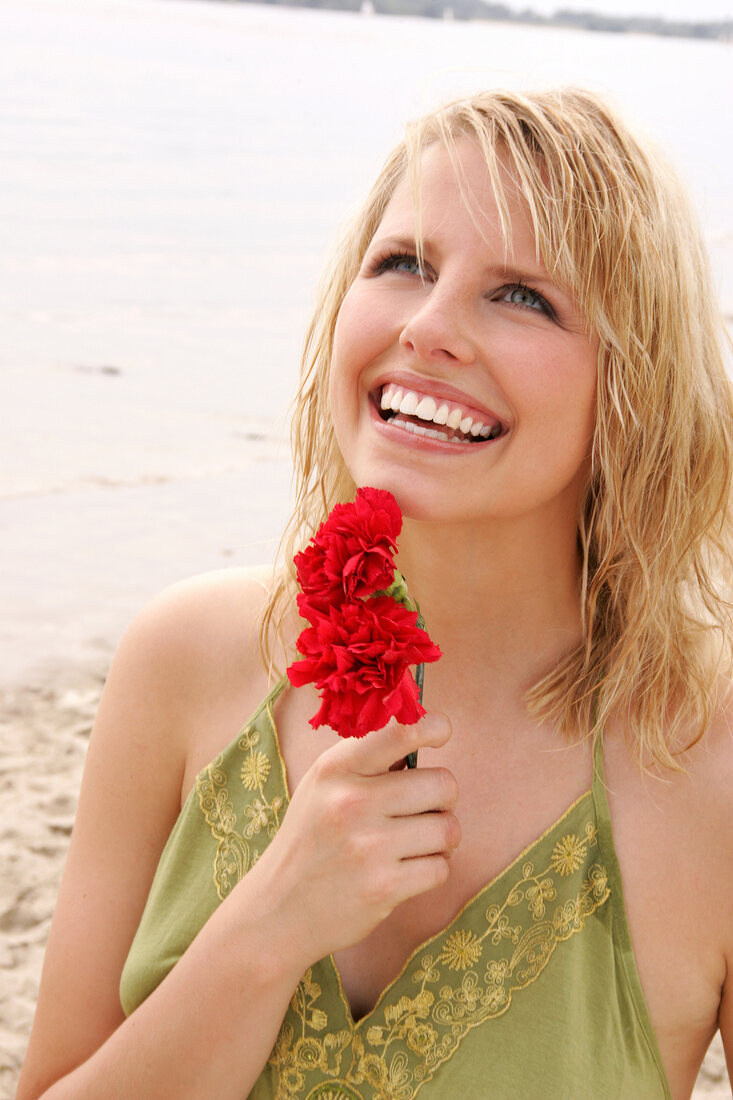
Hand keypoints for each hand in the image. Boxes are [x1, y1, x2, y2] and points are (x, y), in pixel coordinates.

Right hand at [247, 713, 459, 964]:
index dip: (433, 726)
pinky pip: (440, 868)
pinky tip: (407, 871)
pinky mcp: (383, 887)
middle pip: (442, 784)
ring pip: (448, 829)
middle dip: (444, 800)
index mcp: (336, 769)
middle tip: (426, 811)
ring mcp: (368, 846)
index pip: (401, 732)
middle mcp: (351, 802)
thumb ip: (366, 761)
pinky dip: (432, 870)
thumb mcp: (322, 787)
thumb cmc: (311, 841)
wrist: (277, 911)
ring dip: (442, 839)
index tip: (441, 733)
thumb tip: (423, 734)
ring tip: (418, 844)